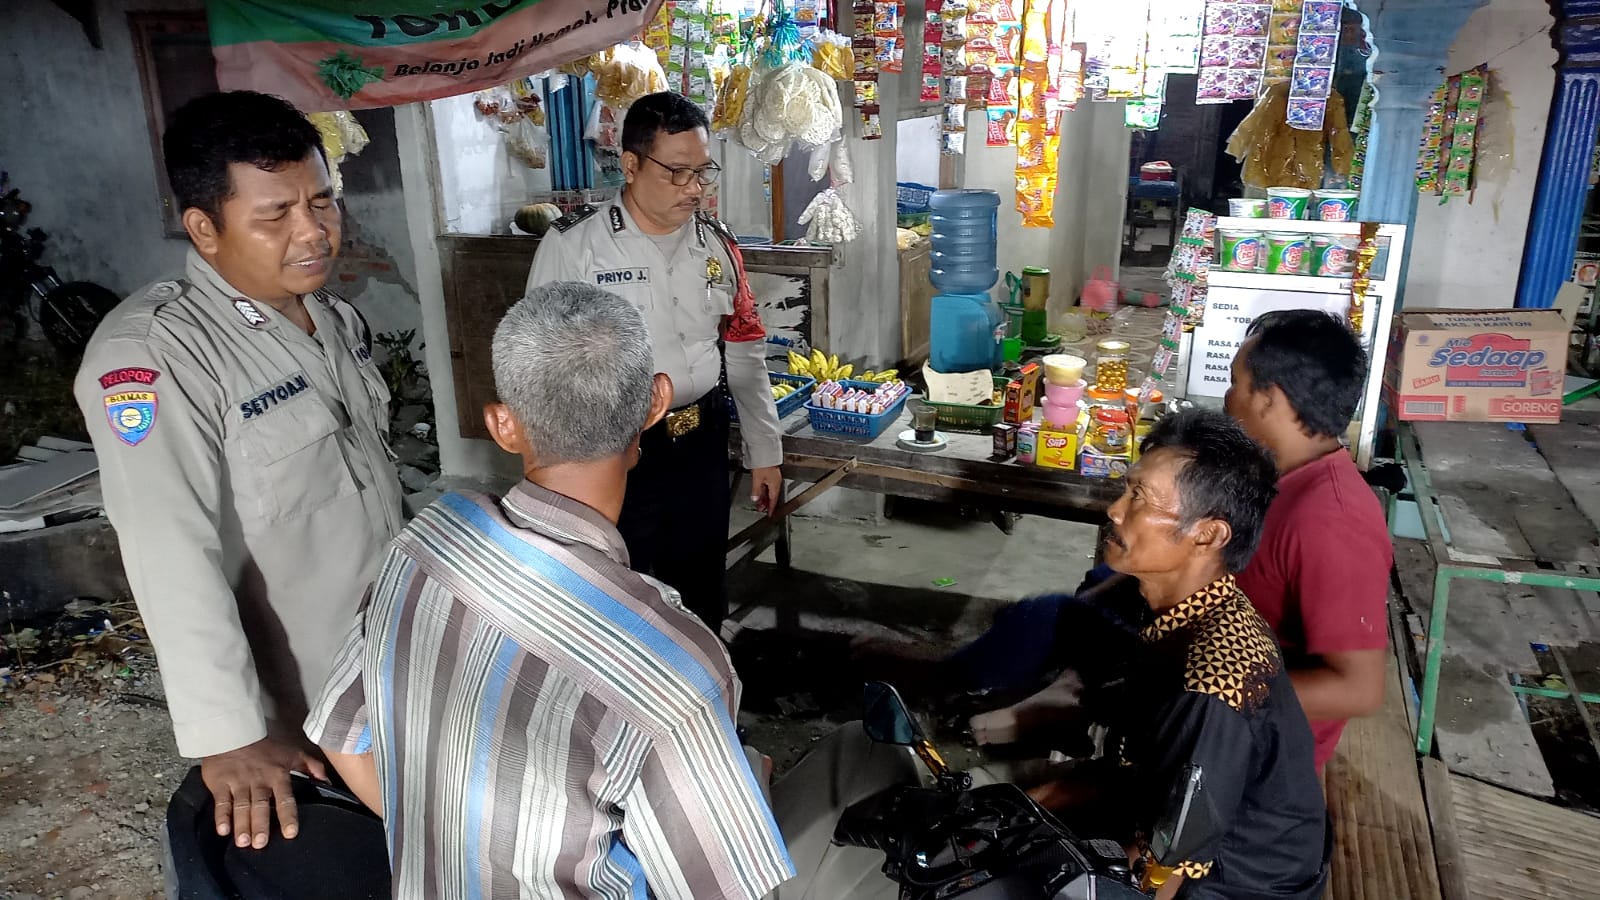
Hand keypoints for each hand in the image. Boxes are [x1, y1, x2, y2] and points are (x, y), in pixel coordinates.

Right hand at [201, 737, 327, 848]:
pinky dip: (221, 816)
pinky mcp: (220, 783)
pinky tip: (223, 831)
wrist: (234, 732)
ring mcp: (238, 783)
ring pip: (241, 806)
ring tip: (243, 842)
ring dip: (242, 824)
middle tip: (261, 843)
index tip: (290, 833)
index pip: (285, 798)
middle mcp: (258, 781)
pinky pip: (221, 801)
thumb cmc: (265, 747)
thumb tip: (328, 782)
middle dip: (261, 825)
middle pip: (260, 805)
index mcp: (277, 775)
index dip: (288, 816)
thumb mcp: (293, 752)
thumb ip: (312, 767)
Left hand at [751, 466, 781, 516]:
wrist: (765, 453)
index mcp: (775, 485)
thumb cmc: (763, 464)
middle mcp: (776, 482)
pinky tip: (761, 492)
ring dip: (765, 498)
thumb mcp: (757, 479)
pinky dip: (765, 491)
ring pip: (770, 491)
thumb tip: (755, 499)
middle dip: (767, 504)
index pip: (773, 500)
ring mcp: (774, 478)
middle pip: (772, 496)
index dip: (771, 508)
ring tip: (760, 503)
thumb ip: (756, 491)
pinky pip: (769, 486)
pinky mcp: (771, 474)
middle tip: (762, 509)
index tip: (770, 514)